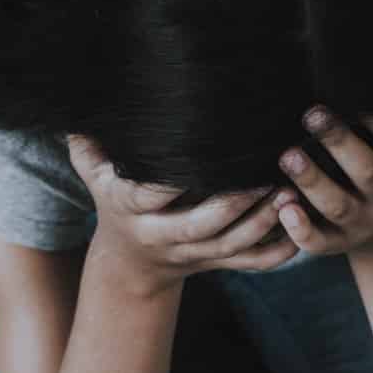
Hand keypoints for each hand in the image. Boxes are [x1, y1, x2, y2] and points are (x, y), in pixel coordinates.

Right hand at [68, 134, 303, 290]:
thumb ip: (87, 145)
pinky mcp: (217, 264)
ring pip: (232, 245)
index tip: (201, 157)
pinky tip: (299, 227)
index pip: (151, 196)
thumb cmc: (115, 202)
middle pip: (201, 226)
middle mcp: (162, 236)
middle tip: (266, 176)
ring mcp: (193, 254)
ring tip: (289, 193)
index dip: (173, 183)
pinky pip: (251, 264)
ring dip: (263, 222)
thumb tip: (73, 107)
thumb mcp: (94, 174)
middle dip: (235, 204)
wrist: (130, 264)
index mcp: (133, 210)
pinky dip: (277, 252)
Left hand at [273, 109, 372, 257]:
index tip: (349, 97)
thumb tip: (362, 83)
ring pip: (338, 205)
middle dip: (339, 142)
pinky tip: (283, 207)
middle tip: (311, 115)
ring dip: (312, 181)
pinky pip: (319, 242)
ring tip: (288, 157)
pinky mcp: (338, 244)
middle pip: (366, 171)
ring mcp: (364, 224)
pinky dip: (300, 229)